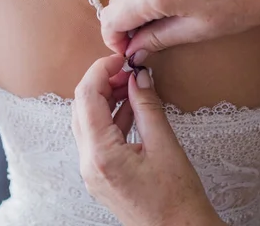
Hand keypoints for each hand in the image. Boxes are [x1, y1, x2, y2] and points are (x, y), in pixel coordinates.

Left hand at [71, 55, 224, 225]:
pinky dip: (110, 118)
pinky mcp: (100, 175)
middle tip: (127, 70)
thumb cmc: (177, 200)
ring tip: (131, 85)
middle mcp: (89, 164)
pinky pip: (97, 138)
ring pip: (87, 122)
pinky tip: (130, 107)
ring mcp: (92, 171)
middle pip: (82, 108)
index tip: (119, 59)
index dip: (100, 71)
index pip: (87, 98)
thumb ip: (147, 107)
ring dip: (105, 99)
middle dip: (101, 83)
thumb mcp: (165, 146)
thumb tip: (139, 77)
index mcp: (101, 155)